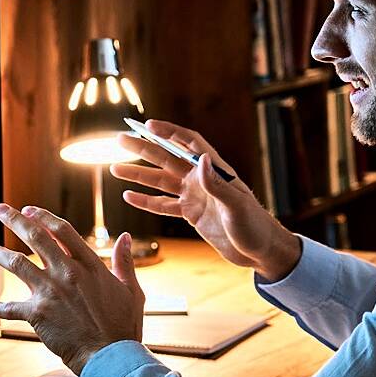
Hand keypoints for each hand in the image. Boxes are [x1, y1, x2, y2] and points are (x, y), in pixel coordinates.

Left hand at [0, 204, 143, 374]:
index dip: (43, 216)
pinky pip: (10, 308)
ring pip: (16, 263)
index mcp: (90, 264)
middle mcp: (67, 272)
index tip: (29, 209)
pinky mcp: (38, 314)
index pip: (62, 230)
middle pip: (35, 237)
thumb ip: (125, 261)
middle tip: (0, 209)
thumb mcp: (131, 290)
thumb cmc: (123, 327)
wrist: (111, 357)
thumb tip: (125, 238)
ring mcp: (51, 292)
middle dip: (14, 220)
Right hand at [110, 119, 299, 279]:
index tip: (147, 125)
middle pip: (167, 158)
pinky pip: (164, 205)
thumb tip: (200, 159)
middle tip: (120, 139)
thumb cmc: (255, 225)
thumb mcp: (236, 205)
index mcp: (215, 171)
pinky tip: (129, 197)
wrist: (260, 251)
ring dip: (138, 175)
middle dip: (143, 148)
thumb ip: (216, 184)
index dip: (169, 132)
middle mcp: (201, 180)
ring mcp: (195, 196)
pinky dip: (146, 201)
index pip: (189, 143)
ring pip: (160, 181)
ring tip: (115, 168)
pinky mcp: (191, 214)